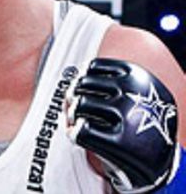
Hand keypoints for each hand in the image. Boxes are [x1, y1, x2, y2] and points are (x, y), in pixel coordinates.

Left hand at [67, 58, 178, 193]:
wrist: (159, 159)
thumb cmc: (138, 121)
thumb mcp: (134, 91)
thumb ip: (104, 81)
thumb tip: (68, 85)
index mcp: (136, 76)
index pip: (92, 67)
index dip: (82, 78)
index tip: (82, 89)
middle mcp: (132, 93)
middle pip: (82, 84)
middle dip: (73, 96)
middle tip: (75, 108)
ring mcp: (127, 116)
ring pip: (79, 104)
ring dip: (71, 114)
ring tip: (76, 121)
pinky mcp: (120, 143)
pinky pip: (81, 131)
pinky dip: (74, 132)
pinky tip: (78, 134)